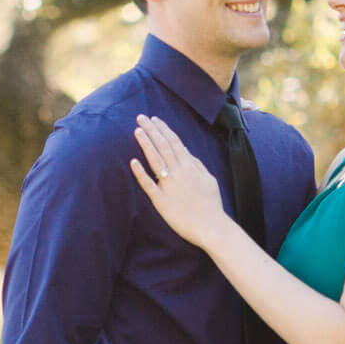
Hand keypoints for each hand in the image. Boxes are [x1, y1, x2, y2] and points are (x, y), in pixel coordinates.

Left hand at [129, 115, 227, 246]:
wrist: (211, 226)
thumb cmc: (211, 203)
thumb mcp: (209, 179)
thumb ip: (197, 164)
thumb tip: (187, 153)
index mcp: (191, 166)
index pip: (174, 142)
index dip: (163, 129)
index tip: (153, 119)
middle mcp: (179, 172)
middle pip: (163, 146)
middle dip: (151, 130)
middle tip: (140, 117)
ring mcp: (169, 186)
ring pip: (155, 160)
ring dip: (146, 144)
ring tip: (136, 131)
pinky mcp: (161, 200)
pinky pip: (149, 185)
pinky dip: (141, 173)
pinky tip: (132, 161)